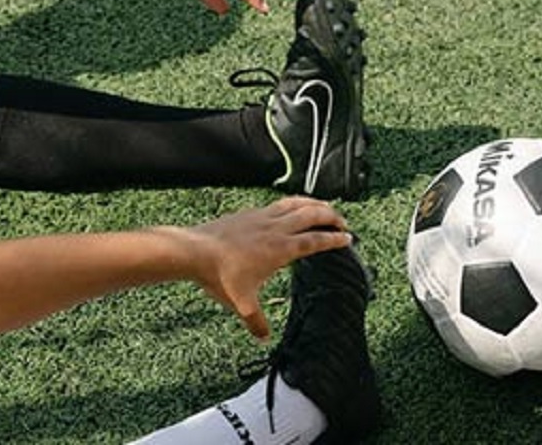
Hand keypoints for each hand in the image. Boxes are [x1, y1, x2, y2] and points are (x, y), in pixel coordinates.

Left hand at [176, 197, 349, 338]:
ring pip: (295, 203)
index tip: (348, 239)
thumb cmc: (218, 275)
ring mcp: (261, 217)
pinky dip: (293, 203)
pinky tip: (291, 208)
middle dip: (332, 216)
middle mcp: (274, 229)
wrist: (193, 251)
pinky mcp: (248, 213)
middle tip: (343, 223)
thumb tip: (264, 337)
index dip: (334, 239)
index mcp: (280, 249)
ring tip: (324, 208)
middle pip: (312, 214)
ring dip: (314, 204)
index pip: (315, 241)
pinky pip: (278, 203)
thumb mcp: (242, 304)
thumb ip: (257, 322)